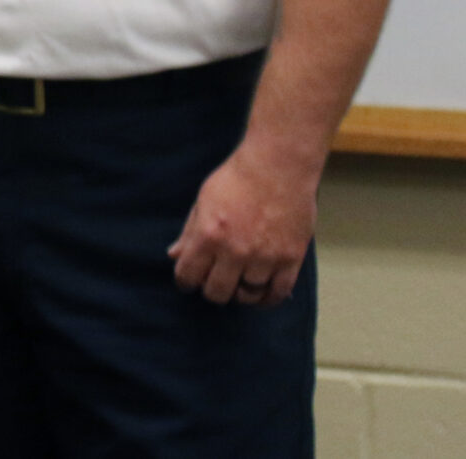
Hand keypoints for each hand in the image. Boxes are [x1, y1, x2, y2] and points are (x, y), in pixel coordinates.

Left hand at [169, 147, 316, 303]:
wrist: (277, 167)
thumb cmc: (236, 179)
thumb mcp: (202, 202)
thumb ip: (189, 233)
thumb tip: (174, 256)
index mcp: (208, 235)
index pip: (188, 276)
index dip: (185, 282)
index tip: (189, 281)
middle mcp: (235, 251)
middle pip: (217, 292)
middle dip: (211, 290)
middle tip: (214, 281)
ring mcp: (264, 257)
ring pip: (247, 296)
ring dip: (240, 293)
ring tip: (238, 284)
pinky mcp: (290, 259)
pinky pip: (278, 293)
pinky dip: (267, 299)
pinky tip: (261, 294)